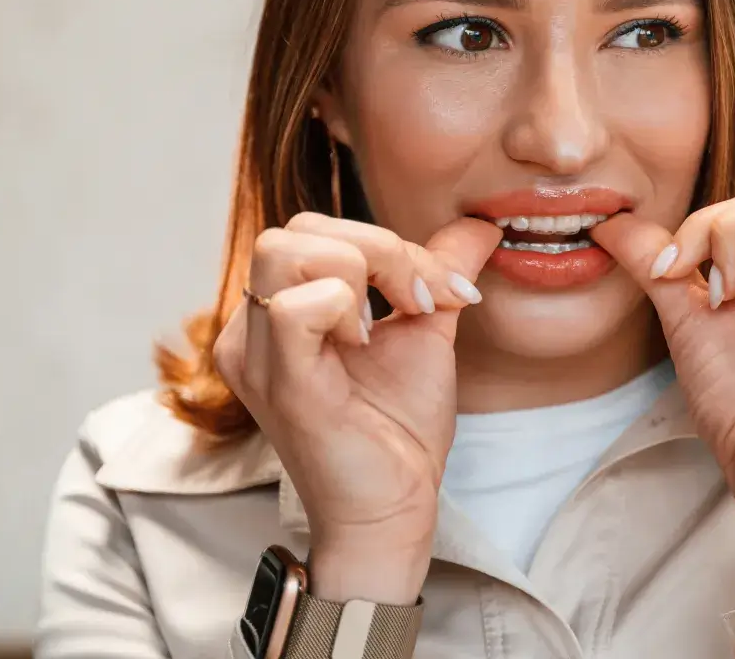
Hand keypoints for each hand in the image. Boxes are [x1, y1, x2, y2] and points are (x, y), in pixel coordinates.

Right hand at [213, 213, 501, 602]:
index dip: (387, 242)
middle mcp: (253, 327)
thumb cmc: (397, 429)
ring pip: (286, 251)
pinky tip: (365, 344)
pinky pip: (293, 308)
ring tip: (388, 322)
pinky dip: (343, 305)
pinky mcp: (282, 385)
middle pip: (295, 228)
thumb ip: (440, 269)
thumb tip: (480, 224)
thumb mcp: (426, 328)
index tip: (443, 290)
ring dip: (362, 271)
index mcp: (280, 309)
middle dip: (377, 248)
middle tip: (420, 300)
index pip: (314, 229)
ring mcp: (258, 355)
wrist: (394, 509)